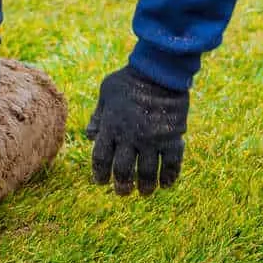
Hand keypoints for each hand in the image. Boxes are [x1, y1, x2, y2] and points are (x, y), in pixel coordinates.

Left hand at [85, 66, 188, 194]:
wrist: (159, 70)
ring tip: (144, 192)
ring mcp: (151, 139)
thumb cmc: (130, 78)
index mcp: (110, 127)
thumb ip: (98, 115)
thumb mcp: (106, 92)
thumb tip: (90, 136)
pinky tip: (167, 185)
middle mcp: (129, 137)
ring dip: (145, 186)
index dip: (100, 174)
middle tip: (123, 192)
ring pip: (147, 172)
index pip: (101, 159)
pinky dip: (169, 177)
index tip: (102, 182)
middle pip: (123, 171)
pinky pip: (171, 164)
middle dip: (122, 185)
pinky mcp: (171, 138)